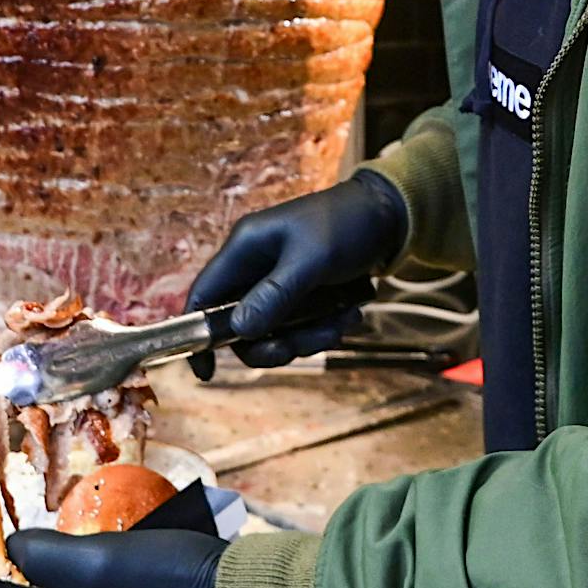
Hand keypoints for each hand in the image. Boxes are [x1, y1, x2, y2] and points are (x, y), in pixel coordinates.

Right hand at [184, 171, 406, 378]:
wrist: (389, 214)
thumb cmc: (345, 225)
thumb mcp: (311, 259)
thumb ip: (275, 294)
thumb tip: (240, 330)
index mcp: (244, 249)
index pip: (203, 295)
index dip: (198, 333)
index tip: (208, 373)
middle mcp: (255, 267)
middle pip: (243, 325)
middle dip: (275, 341)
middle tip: (303, 344)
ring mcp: (278, 282)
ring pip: (276, 331)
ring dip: (308, 335)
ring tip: (342, 320)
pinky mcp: (302, 293)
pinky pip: (301, 325)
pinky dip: (324, 326)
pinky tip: (350, 311)